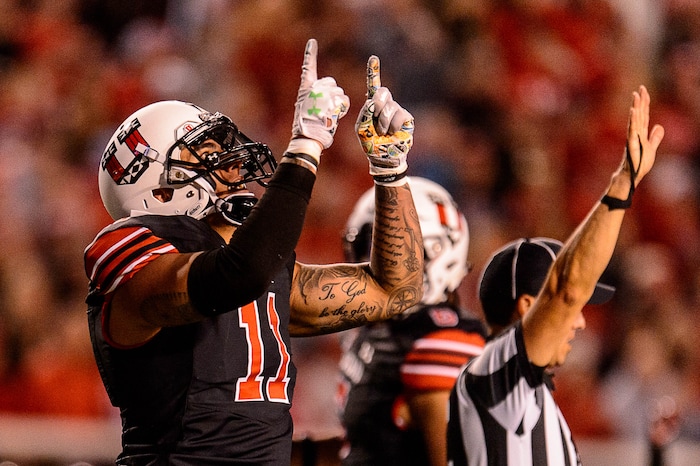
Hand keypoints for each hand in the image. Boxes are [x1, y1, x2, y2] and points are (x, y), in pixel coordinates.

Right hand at [287, 38, 349, 162]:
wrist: (308, 137)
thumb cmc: (307, 128)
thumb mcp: (306, 109)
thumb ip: (315, 98)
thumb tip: (329, 97)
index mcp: (304, 89)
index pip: (307, 68)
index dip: (310, 55)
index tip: (312, 42)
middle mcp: (313, 88)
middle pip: (331, 83)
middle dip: (333, 94)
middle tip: (327, 110)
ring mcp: (323, 93)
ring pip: (339, 92)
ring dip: (338, 103)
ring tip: (329, 115)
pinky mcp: (332, 100)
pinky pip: (344, 99)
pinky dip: (343, 108)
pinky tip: (335, 116)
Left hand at [355, 55, 413, 180]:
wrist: (382, 157)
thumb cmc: (370, 143)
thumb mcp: (361, 129)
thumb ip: (364, 114)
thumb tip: (372, 102)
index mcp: (373, 105)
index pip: (374, 85)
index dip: (374, 71)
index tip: (373, 58)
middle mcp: (386, 104)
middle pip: (383, 92)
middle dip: (377, 104)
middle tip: (374, 115)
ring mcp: (397, 110)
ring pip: (390, 107)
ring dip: (383, 122)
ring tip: (382, 132)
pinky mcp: (407, 118)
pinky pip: (399, 116)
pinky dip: (392, 126)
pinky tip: (391, 133)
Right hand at [625, 85, 664, 185]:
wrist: (632, 176)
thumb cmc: (638, 164)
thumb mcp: (651, 148)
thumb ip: (655, 137)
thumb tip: (659, 126)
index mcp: (641, 133)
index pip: (644, 114)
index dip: (645, 103)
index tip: (644, 91)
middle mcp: (635, 133)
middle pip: (639, 114)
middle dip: (640, 101)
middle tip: (640, 88)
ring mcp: (632, 137)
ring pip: (635, 119)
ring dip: (635, 107)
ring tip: (636, 95)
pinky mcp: (631, 144)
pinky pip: (632, 130)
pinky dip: (632, 120)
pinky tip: (633, 111)